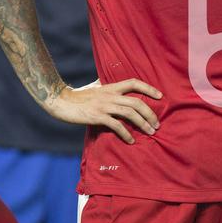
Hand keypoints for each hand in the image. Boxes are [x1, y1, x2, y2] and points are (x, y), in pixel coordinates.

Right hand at [43, 78, 162, 143]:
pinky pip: (116, 125)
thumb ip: (104, 84)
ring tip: (151, 132)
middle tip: (157, 124)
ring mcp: (104, 106)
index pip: (134, 83)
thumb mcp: (94, 86)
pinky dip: (126, 134)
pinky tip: (131, 140)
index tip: (161, 96)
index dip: (149, 88)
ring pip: (130, 113)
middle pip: (137, 102)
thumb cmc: (77, 95)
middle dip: (150, 113)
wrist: (60, 101)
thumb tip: (109, 81)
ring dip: (143, 124)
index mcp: (111, 87)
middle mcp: (110, 95)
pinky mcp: (97, 117)